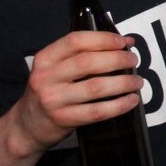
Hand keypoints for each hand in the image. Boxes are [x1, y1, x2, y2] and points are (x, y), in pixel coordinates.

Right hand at [8, 31, 143, 155]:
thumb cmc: (49, 90)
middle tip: (133, 61)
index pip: (76, 41)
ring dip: (123, 82)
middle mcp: (46, 77)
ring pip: (95, 87)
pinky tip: (132, 100)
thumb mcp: (54, 68)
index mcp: (45, 58)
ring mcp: (53, 100)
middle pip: (88, 62)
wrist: (27, 126)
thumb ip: (79, 55)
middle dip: (117, 59)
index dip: (103, 39)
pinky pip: (97, 112)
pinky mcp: (63, 120)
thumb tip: (122, 43)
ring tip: (137, 81)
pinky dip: (118, 105)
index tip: (124, 42)